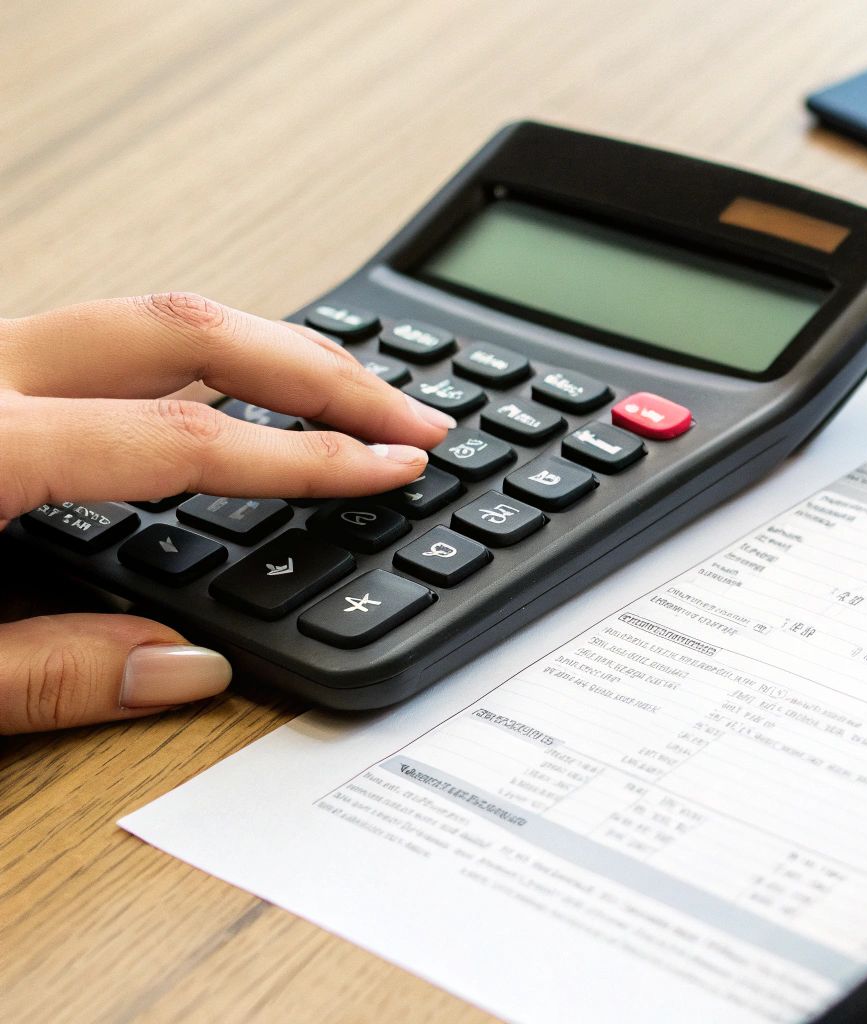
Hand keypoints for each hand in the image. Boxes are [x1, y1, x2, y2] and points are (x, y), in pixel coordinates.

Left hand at [0, 293, 454, 732]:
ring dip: (264, 349)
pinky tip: (238, 394)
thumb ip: (47, 675)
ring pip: (148, 318)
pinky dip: (197, 358)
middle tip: (409, 413)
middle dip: (319, 369)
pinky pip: (105, 339)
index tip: (392, 467)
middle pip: (187, 332)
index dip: (307, 456)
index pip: (185, 437)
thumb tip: (182, 669)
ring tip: (349, 395)